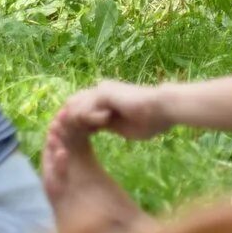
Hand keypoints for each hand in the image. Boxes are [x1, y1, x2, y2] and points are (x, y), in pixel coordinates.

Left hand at [55, 79, 173, 141]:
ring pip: (75, 108)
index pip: (79, 110)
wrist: (164, 109)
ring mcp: (101, 90)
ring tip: (76, 139)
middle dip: (68, 125)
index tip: (72, 142)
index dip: (73, 126)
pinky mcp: (104, 93)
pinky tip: (91, 132)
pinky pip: (84, 109)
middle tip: (67, 142)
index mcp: (104, 100)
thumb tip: (93, 130)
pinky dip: (84, 123)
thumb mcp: (122, 128)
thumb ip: (108, 126)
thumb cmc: (151, 121)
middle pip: (73, 106)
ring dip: (74, 125)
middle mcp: (100, 92)